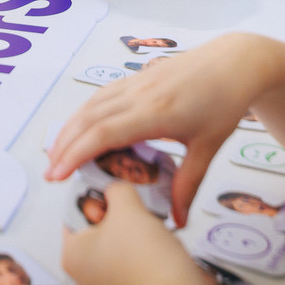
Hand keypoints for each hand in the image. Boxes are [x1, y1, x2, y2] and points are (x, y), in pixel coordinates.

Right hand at [47, 35, 247, 226]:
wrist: (234, 63)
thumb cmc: (224, 103)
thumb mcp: (208, 148)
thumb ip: (188, 184)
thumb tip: (177, 221)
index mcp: (157, 112)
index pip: (104, 133)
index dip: (76, 154)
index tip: (58, 175)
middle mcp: (140, 95)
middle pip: (89, 119)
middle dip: (65, 145)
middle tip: (50, 173)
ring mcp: (136, 83)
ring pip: (91, 104)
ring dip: (70, 128)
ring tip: (57, 154)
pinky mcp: (137, 78)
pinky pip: (102, 95)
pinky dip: (84, 113)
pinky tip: (80, 128)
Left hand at [62, 184, 208, 284]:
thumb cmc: (148, 265)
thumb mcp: (126, 209)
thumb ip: (116, 189)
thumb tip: (116, 186)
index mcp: (72, 254)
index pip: (74, 207)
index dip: (93, 188)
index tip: (109, 179)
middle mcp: (86, 268)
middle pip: (96, 219)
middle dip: (116, 205)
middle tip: (130, 196)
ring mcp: (109, 274)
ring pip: (118, 232)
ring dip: (133, 220)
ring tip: (146, 216)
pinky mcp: (131, 277)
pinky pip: (133, 247)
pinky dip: (143, 236)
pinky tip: (155, 232)